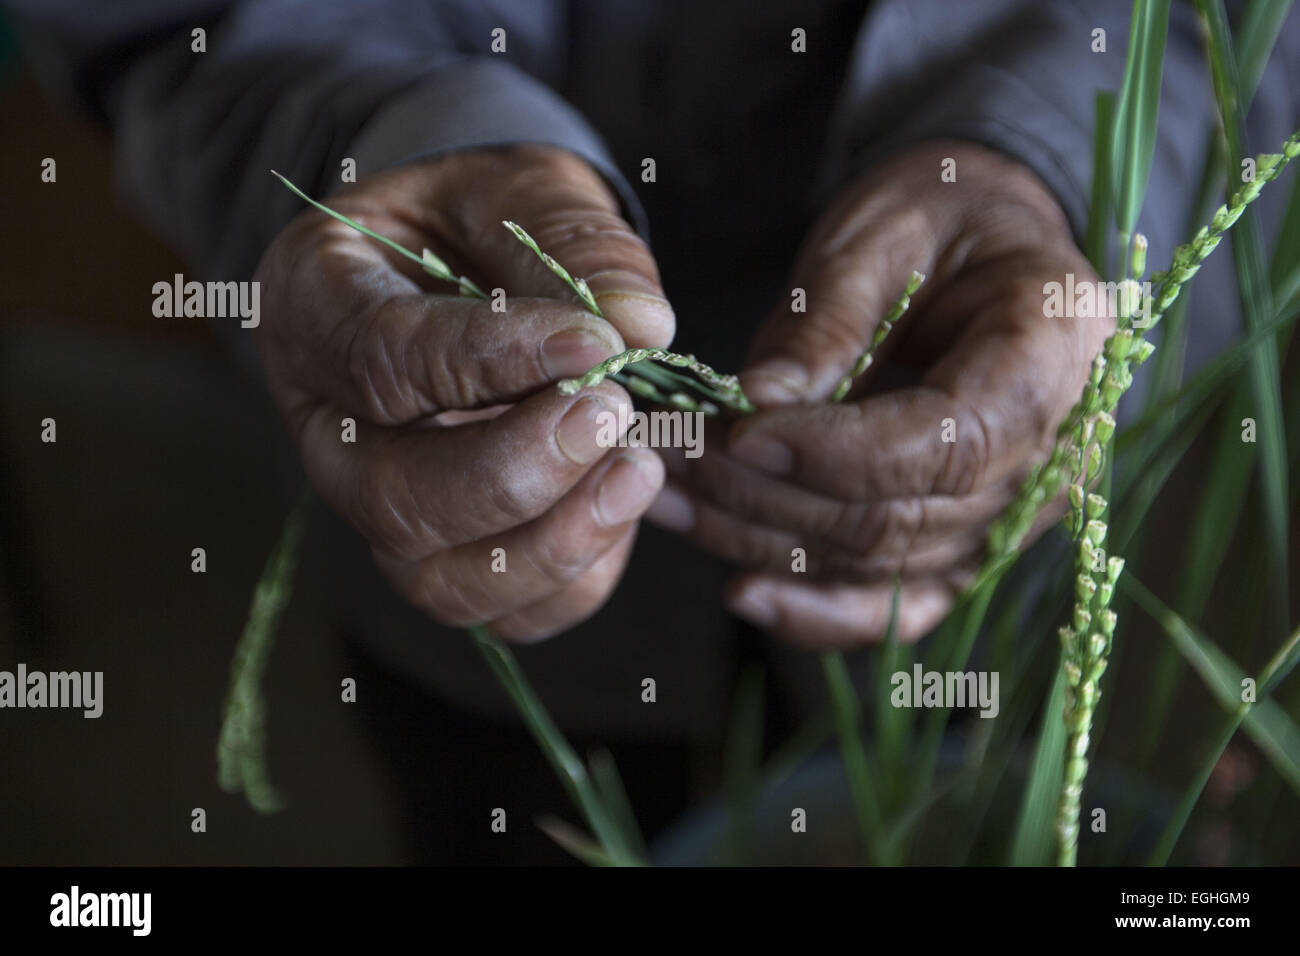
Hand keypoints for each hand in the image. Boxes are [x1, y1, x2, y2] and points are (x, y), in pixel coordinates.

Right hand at [254, 146, 674, 639]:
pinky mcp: (446, 553)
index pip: (381, 360)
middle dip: (516, 472)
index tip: (595, 343)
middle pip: (394, 498)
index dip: (489, 361)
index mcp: (314, 307)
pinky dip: (576, 576)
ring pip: (442, 580)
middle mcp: (328, 426)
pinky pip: (503, 612)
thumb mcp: (522, 191)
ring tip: (638, 466)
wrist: (468, 256)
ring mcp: (381, 503)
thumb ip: (576, 248)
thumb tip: (642, 328)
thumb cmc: (482, 215)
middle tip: (611, 412)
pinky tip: (623, 501)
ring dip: (553, 541)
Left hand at [649, 141, 1112, 647]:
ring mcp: (1012, 512)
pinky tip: (741, 593)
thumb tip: (758, 402)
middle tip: (668, 453)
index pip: (950, 441)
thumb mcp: (883, 231)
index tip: (740, 431)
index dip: (839, 452)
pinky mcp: (966, 543)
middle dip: (768, 493)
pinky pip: (897, 604)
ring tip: (663, 493)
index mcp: (1055, 351)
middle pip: (900, 515)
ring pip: (876, 561)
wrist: (982, 247)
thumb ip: (830, 317)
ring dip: (759, 538)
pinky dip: (818, 611)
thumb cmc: (939, 217)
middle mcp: (1049, 453)